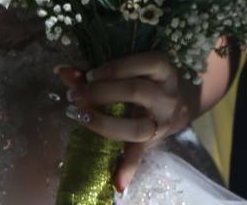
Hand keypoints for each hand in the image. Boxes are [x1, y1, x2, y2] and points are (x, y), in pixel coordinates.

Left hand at [57, 52, 201, 192]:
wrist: (185, 100)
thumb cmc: (148, 79)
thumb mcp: (133, 69)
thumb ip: (97, 71)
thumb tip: (62, 71)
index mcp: (162, 70)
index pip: (143, 63)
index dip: (115, 69)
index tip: (90, 75)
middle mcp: (166, 95)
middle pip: (136, 92)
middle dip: (101, 93)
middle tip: (74, 96)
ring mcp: (163, 120)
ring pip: (136, 126)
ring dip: (104, 124)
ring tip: (80, 117)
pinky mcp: (155, 141)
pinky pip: (140, 155)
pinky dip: (128, 169)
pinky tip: (117, 182)